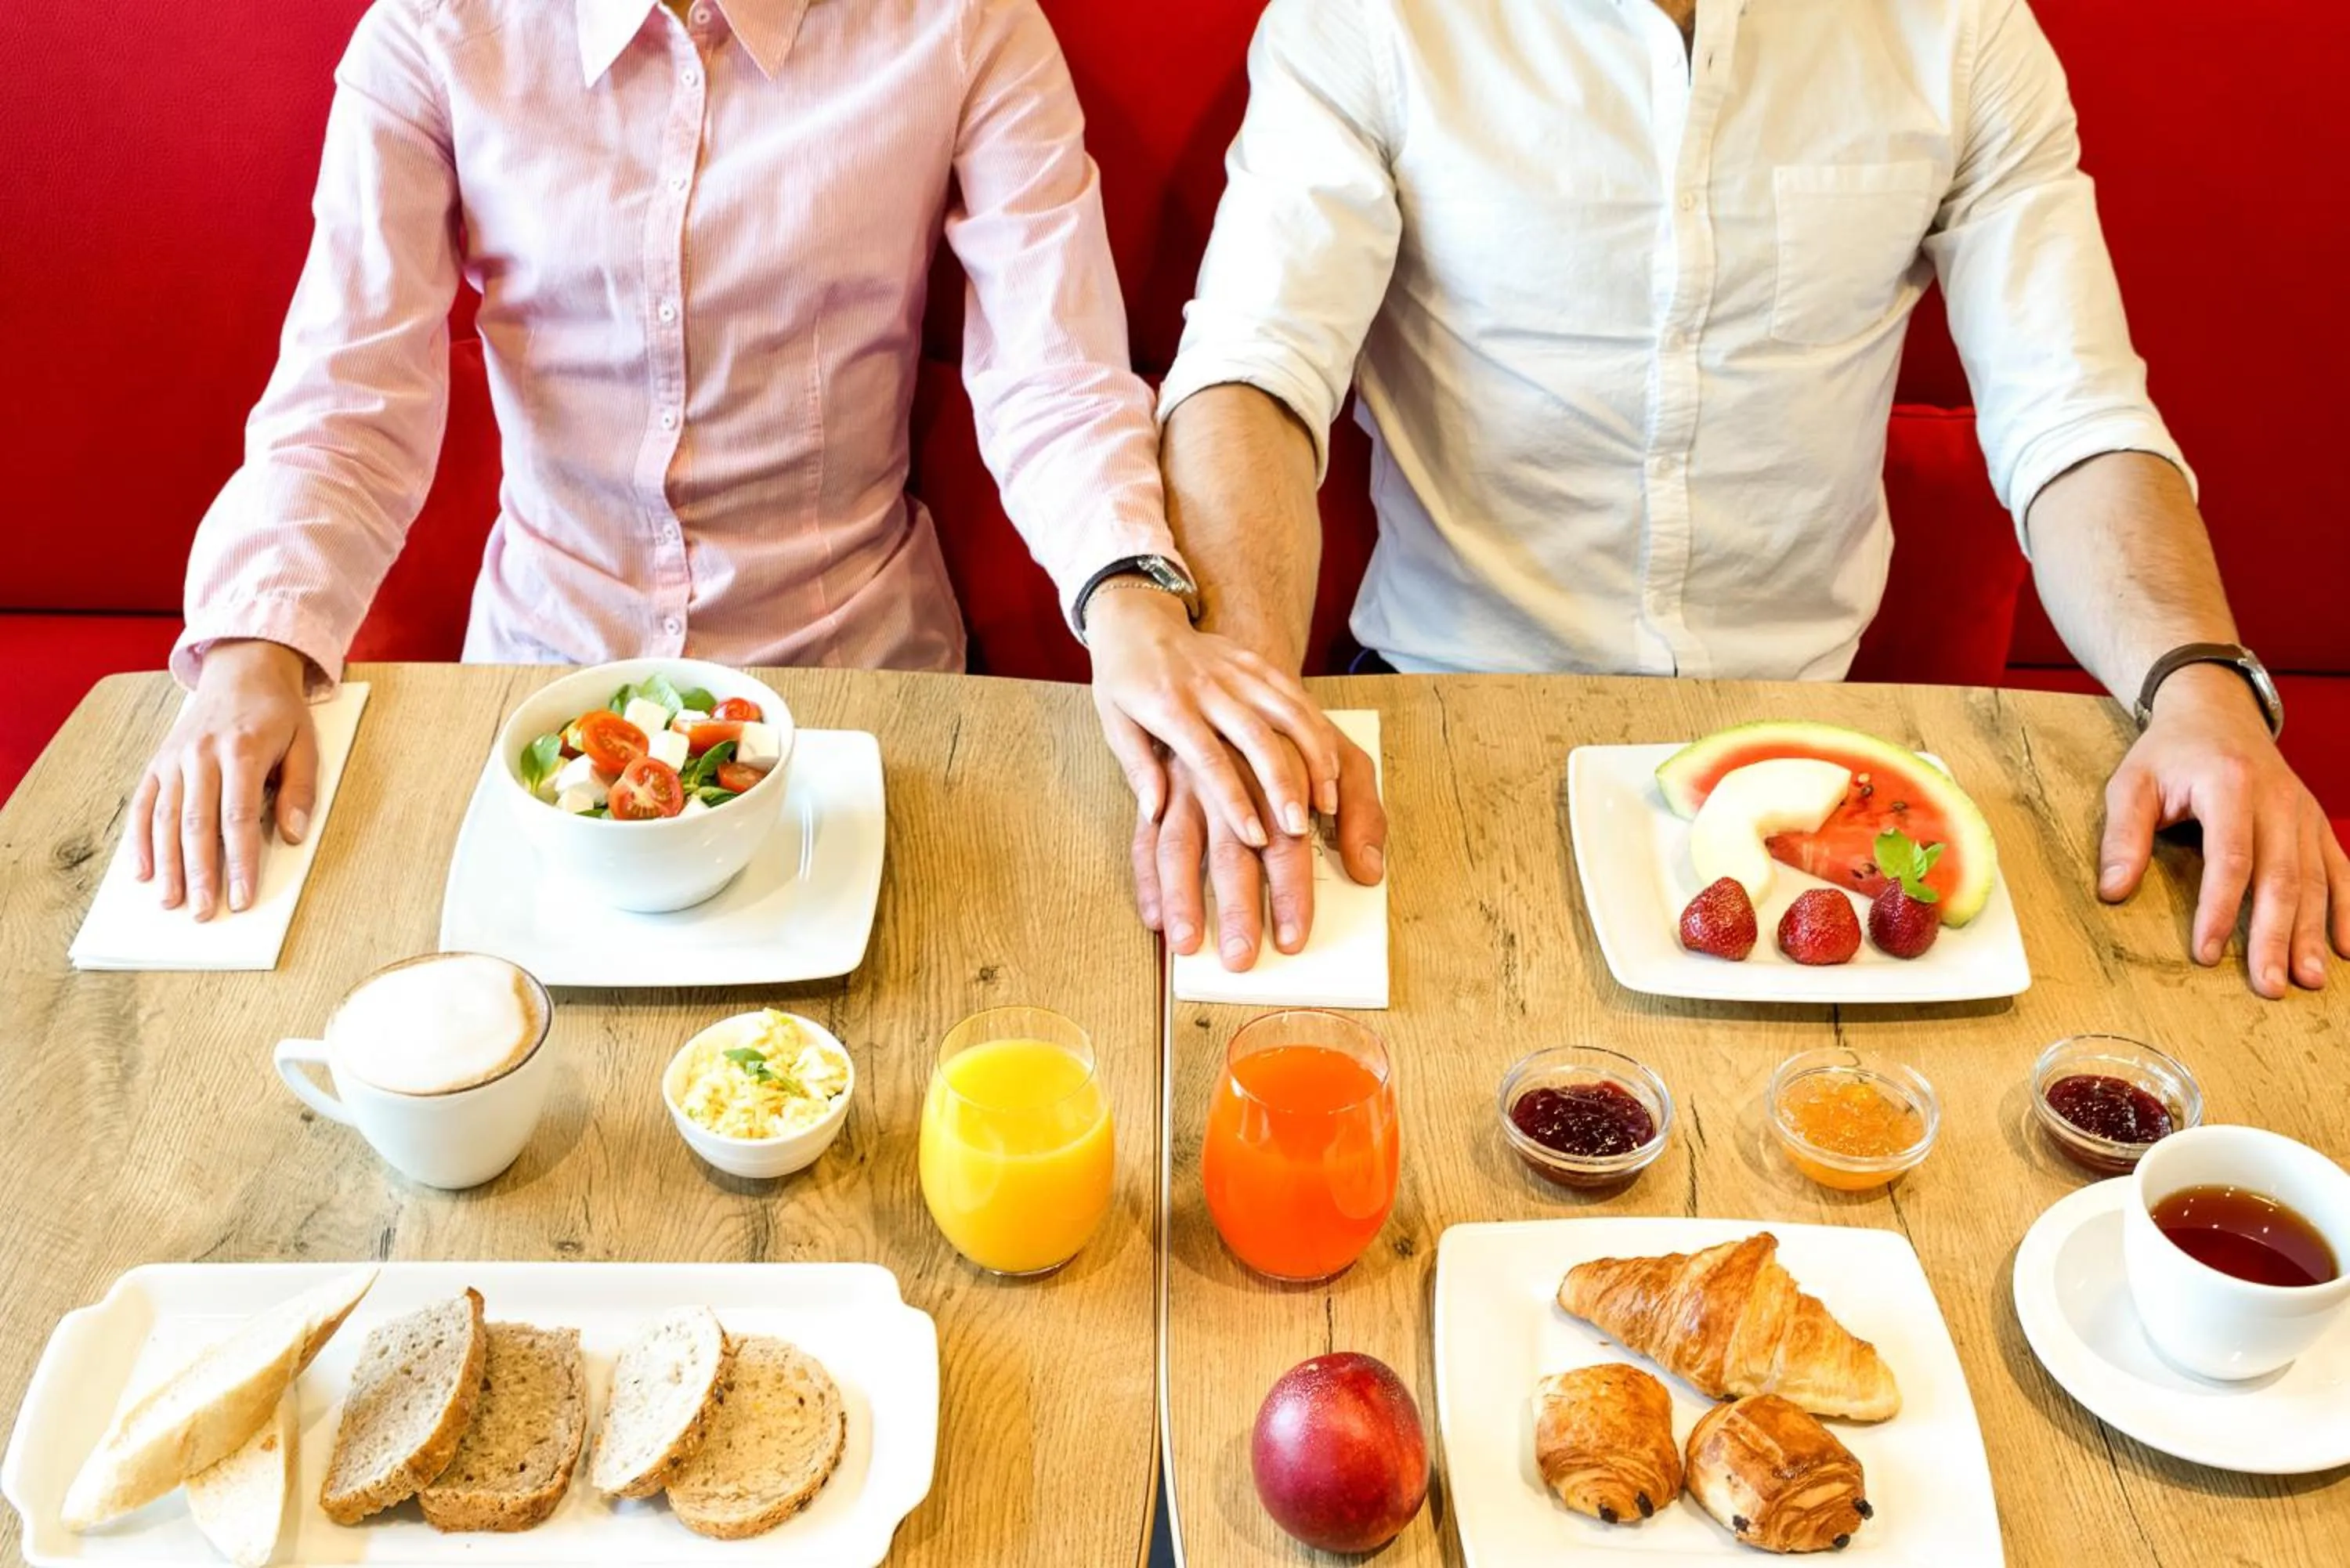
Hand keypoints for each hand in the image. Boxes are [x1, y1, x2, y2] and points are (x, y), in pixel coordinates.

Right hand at [130, 640, 317, 919]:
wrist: (242, 670)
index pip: (240, 817)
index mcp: (244, 751)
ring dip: (167, 864)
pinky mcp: (157, 762)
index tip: (243, 897)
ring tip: (171, 903)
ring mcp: (175, 759)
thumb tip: (295, 836)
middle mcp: (202, 756)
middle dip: (200, 873)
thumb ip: (301, 790)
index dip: (241, 861)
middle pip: (197, 824)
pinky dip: (139, 839)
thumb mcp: (306, 744)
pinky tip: (142, 872)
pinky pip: (142, 803)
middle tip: (203, 913)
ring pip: (164, 819)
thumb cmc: (278, 714)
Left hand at [1087, 585, 1340, 844]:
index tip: (1254, 838)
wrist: (1136, 618)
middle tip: (1298, 829)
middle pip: (1255, 737)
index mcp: (1168, 706)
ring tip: (1327, 801)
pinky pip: (1294, 693)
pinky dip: (1317, 729)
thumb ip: (1137, 768)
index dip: (1234, 801)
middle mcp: (1207, 686)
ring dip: (1312, 758)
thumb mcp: (1114, 723)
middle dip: (1282, 785)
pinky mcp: (1255, 660)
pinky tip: (1332, 763)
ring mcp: (1236, 670)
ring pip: (1287, 713)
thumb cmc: (1123, 680)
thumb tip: (1155, 814)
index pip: (1208, 759)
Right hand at [1133, 738, 1384, 970]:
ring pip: (1179, 846)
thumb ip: (1363, 814)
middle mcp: (1229, 781)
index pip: (1288, 843)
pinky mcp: (1161, 790)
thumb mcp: (1345, 760)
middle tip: (1241, 955)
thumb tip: (1368, 872)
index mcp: (1278, 775)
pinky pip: (1146, 838)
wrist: (1239, 678)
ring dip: (1182, 898)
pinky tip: (1154, 916)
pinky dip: (1147, 879)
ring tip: (1185, 943)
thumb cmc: (1296, 738)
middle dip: (1236, 908)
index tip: (1293, 937)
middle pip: (1232, 851)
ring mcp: (1188, 786)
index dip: (1291, 893)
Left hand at [2099, 665, 2349, 996]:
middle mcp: (2278, 800)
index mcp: (2230, 786)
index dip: (2219, 910)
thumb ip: (2123, 836)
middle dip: (2275, 936)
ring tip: (2308, 981)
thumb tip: (2112, 892)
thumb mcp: (2132, 783)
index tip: (2206, 954)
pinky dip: (2347, 909)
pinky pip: (2340, 869)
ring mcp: (2303, 813)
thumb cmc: (2170, 753)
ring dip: (2313, 933)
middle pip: (2281, 877)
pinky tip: (2346, 948)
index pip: (2229, 858)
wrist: (2216, 712)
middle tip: (2268, 985)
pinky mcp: (2316, 823)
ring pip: (2316, 880)